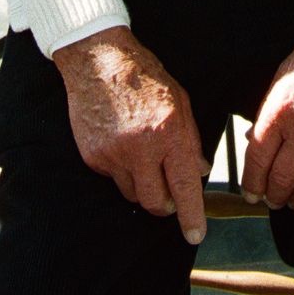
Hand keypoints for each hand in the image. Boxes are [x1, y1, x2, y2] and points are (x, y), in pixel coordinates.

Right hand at [52, 28, 208, 243]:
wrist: (98, 60)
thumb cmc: (144, 77)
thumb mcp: (180, 100)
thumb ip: (191, 139)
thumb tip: (199, 171)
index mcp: (168, 133)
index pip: (184, 187)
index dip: (191, 216)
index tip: (195, 235)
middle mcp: (140, 149)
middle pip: (155, 203)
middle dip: (166, 205)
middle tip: (170, 192)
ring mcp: (114, 155)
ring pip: (133, 194)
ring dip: (143, 186)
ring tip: (143, 156)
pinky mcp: (94, 157)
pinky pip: (113, 178)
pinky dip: (122, 170)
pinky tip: (122, 144)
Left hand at [241, 8, 293, 211]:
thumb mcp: (285, 72)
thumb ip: (270, 109)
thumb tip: (255, 140)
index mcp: (281, 108)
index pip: (257, 157)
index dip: (251, 181)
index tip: (250, 192)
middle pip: (281, 178)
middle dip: (272, 196)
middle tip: (269, 201)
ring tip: (292, 201)